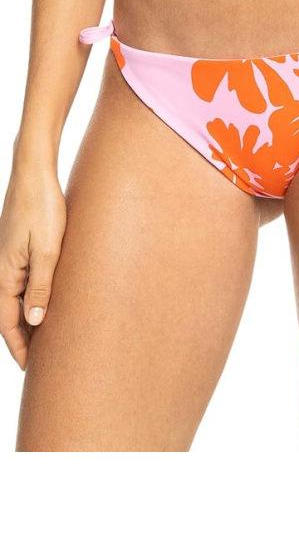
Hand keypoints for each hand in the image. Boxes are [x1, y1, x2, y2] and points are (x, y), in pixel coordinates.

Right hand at [0, 166, 66, 368]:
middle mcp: (3, 268)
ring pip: (19, 296)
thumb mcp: (48, 250)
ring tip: (50, 335)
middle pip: (12, 312)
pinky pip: (26, 279)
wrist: (35, 172)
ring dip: (31, 316)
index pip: (7, 321)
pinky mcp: (21, 246)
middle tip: (42, 359)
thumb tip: (36, 322)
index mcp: (5, 273)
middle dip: (25, 337)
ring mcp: (11, 257)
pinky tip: (51, 299)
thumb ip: (42, 286)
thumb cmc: (43, 207)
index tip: (30, 368)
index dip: (19, 346)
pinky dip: (35, 295)